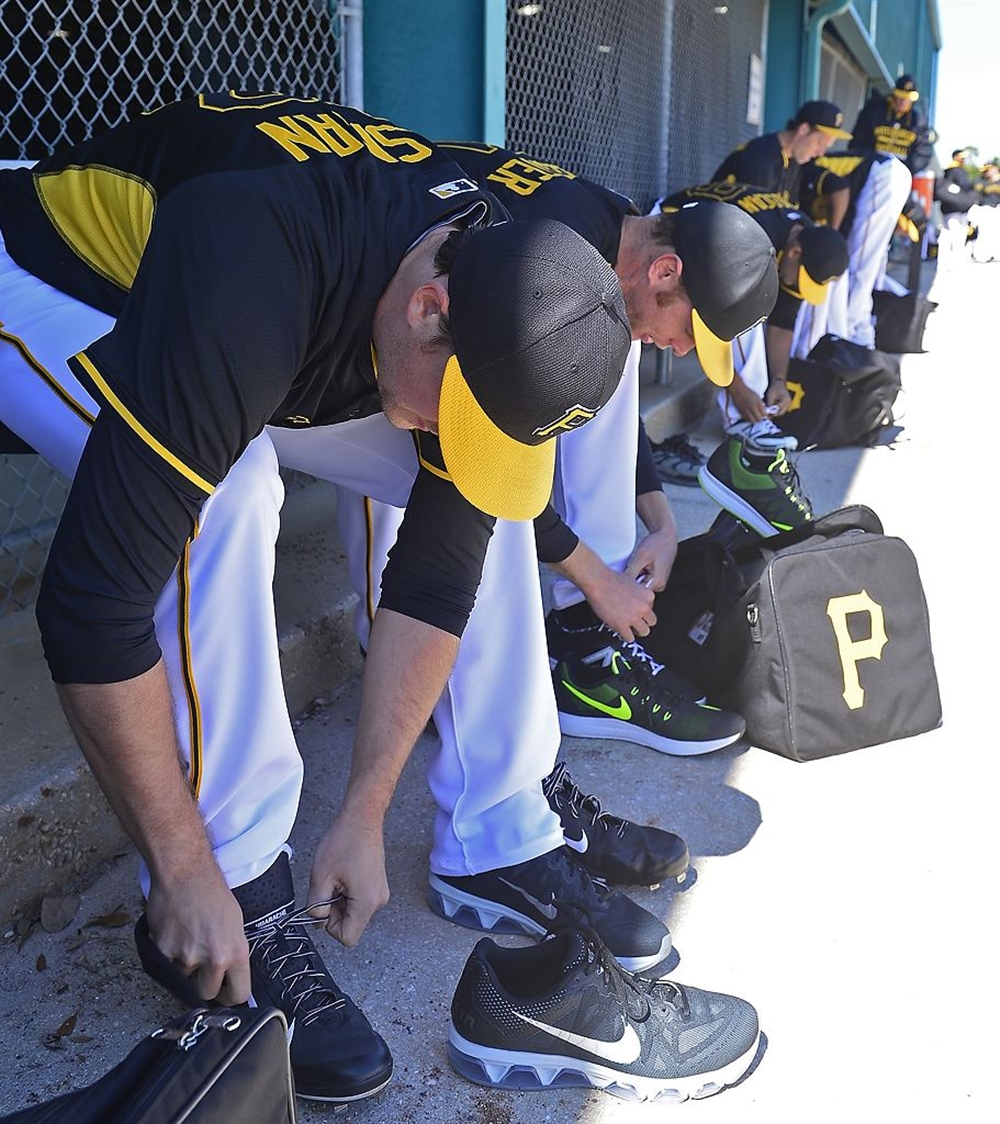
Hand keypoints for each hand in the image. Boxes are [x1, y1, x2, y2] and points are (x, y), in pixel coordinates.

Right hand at [146, 860, 249, 1003]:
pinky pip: (165, 965)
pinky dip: (168, 955)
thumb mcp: (235, 923)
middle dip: (204, 985)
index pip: (238, 994)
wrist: (185, 873)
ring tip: (187, 941)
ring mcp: (185, 958)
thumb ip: (233, 952)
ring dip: (184, 968)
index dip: (231, 997)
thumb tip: (230, 977)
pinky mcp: (163, 953)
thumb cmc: (212, 892)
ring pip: (183, 980)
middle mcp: (213, 958)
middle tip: (203, 968)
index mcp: (236, 951)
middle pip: (206, 995)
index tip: (225, 993)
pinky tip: (174, 934)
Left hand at [307, 812, 389, 947]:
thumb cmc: (345, 842)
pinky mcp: (377, 884)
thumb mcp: (321, 877)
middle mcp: (378, 901)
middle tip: (327, 886)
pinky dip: (346, 892)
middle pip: (351, 924)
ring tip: (335, 876)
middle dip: (333, 911)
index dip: (329, 926)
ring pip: (353, 912)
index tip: (323, 906)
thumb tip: (317, 919)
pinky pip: (358, 899)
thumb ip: (315, 906)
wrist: (362, 819)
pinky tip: (343, 873)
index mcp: (366, 903)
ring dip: (339, 900)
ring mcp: (379, 892)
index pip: (347, 937)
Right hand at [584, 565, 655, 641]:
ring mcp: (633, 617)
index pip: (651, 608)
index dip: (643, 611)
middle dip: (643, 622)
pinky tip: (621, 632)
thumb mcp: (632, 582)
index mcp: (648, 596)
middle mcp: (643, 607)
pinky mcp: (622, 625)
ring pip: (644, 632)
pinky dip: (625, 636)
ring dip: (636, 631)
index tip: (637, 611)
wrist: (598, 581)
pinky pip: (630, 638)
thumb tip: (636, 601)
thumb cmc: (610, 579)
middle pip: (651, 622)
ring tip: (629, 628)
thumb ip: (637, 594)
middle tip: (635, 621)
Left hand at [625, 528, 676, 593]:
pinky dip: (636, 575)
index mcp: (657, 582)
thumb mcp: (640, 557)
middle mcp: (659, 586)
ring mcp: (658, 583)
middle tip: (623, 571)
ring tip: (632, 566)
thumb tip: (619, 584)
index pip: (636, 594)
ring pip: (639, 586)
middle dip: (628, 583)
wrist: (666, 536)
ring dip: (632, 578)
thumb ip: (630, 573)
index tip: (617, 580)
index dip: (625, 588)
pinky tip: (635, 566)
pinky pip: (642, 581)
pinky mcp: (655, 579)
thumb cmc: (656, 544)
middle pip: (638, 591)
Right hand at [727, 374, 767, 422]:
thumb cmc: (748, 392)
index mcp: (757, 404)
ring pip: (752, 421)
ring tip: (755, 416)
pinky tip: (750, 416)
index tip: (765, 413)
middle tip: (760, 416)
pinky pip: (747, 419)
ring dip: (755, 420)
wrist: (738, 391)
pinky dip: (750, 419)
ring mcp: (746, 412)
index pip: (764, 414)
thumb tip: (764, 411)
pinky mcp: (741, 413)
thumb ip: (761, 404)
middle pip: (758, 419)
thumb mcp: (757, 397)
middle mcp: (751, 409)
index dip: (765, 414)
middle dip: (760, 418)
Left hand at [765, 380, 792, 415]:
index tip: (766, 414)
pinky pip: (781, 410)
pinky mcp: (787, 404)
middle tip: (766, 414)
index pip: (778, 411)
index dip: (772, 414)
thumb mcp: (770, 396)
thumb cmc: (774, 388)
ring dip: (775, 413)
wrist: (778, 383)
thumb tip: (766, 413)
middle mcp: (788, 403)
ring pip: (781, 412)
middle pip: (780, 413)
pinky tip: (771, 408)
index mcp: (785, 401)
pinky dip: (776, 410)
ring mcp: (788, 404)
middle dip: (773, 414)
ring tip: (768, 411)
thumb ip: (769, 405)